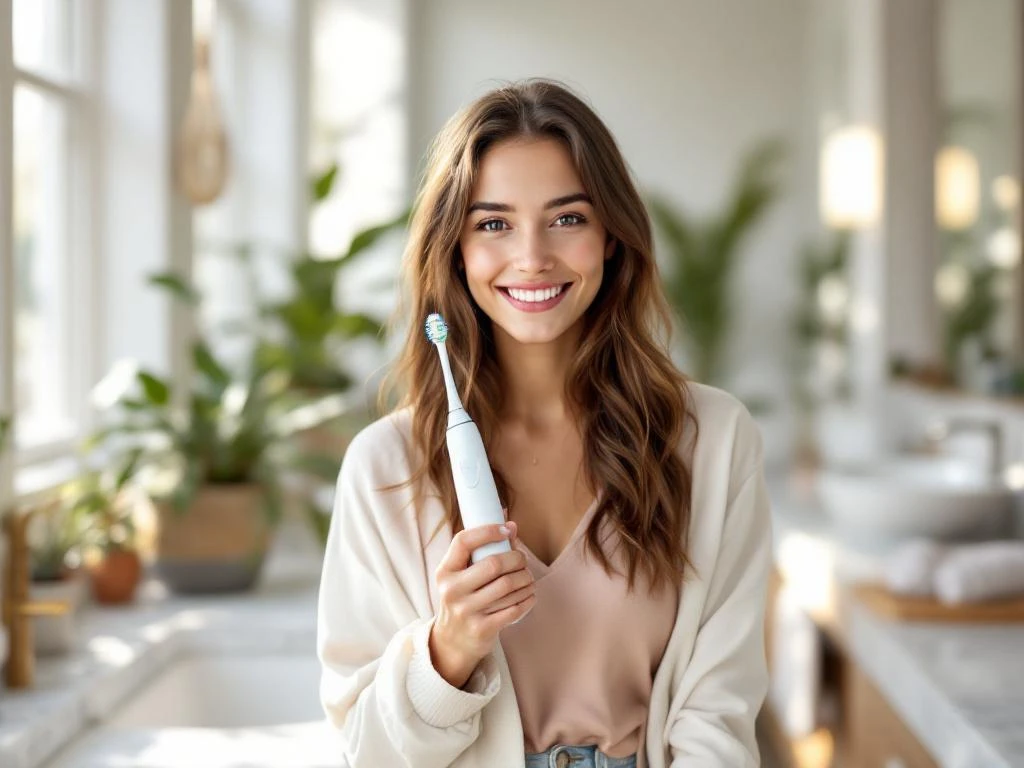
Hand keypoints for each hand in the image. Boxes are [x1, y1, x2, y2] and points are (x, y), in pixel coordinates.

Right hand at [429, 520, 535, 687]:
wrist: (453, 642)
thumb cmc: (463, 598)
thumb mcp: (462, 574)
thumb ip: (483, 549)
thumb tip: (512, 525)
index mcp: (445, 571)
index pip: (463, 541)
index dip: (487, 531)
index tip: (505, 530)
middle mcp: (452, 591)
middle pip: (494, 564)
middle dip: (516, 558)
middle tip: (522, 560)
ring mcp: (466, 611)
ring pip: (508, 586)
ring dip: (526, 579)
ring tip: (528, 577)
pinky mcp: (482, 629)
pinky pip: (514, 608)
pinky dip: (527, 598)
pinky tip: (529, 594)